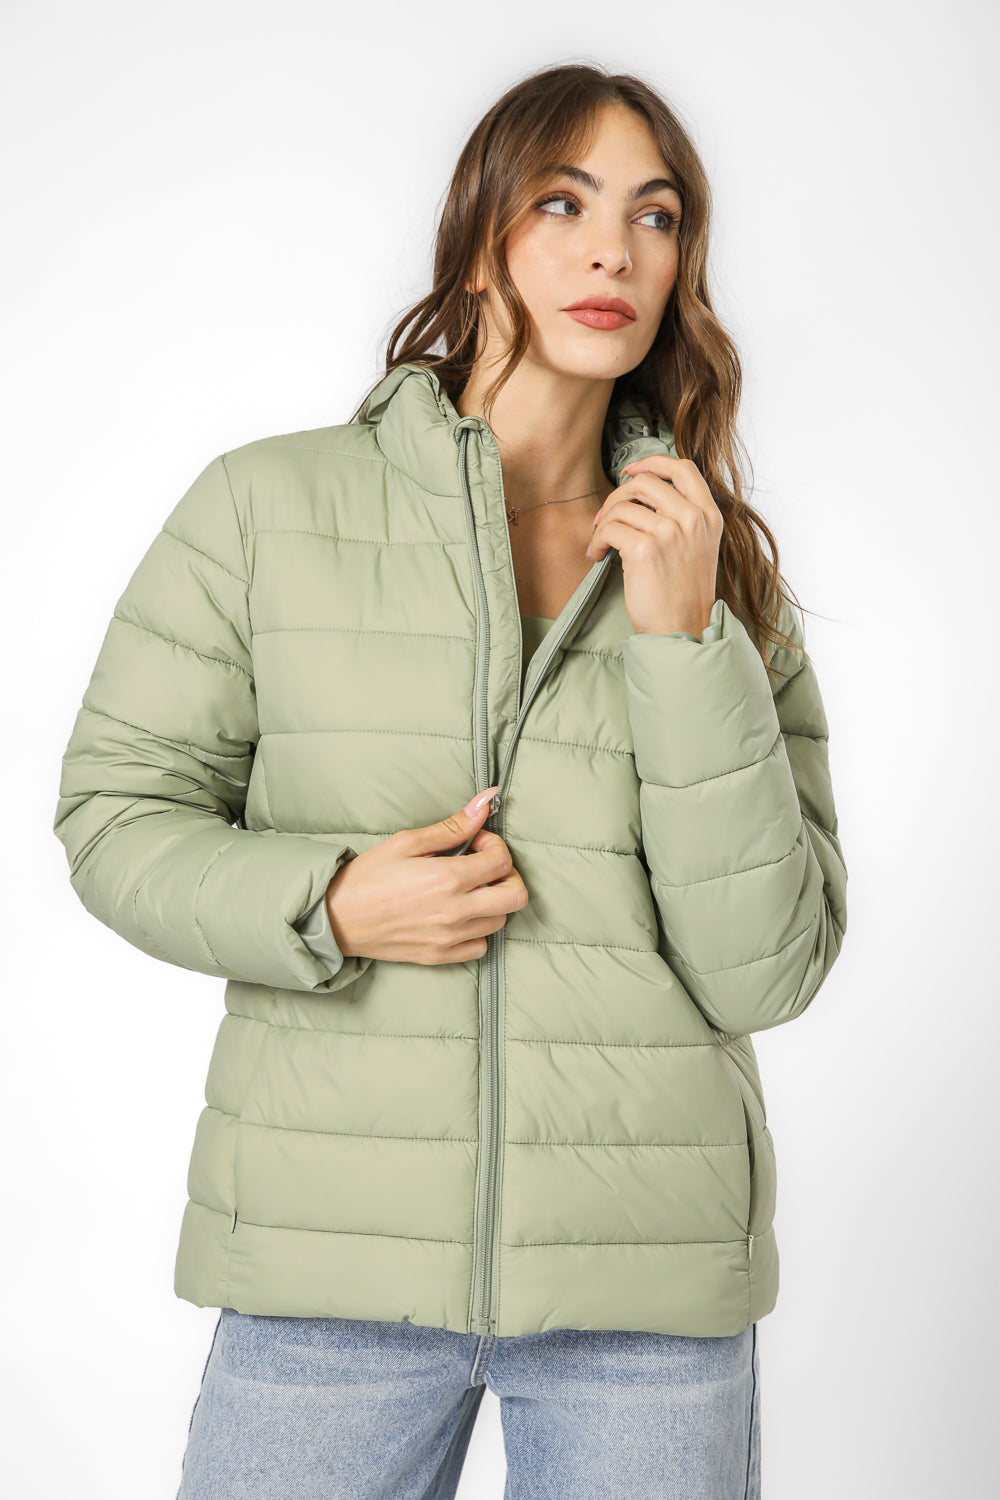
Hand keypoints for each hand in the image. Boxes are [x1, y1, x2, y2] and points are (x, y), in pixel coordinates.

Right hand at [323, 789, 528, 964]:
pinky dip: (478, 930)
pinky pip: (481, 946)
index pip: (502, 861)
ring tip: (467, 889)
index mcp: (447, 879)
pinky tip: (459, 915)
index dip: (494, 845)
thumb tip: (487, 801)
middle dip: (507, 875)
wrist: (337, 918)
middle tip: (483, 867)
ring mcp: (449, 938)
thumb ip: (453, 826)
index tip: (475, 843)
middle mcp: (455, 912)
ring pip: (501, 921)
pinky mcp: (441, 957)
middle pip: (516, 896)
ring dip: (492, 901)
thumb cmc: (368, 876)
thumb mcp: (408, 842)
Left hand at [585, 455, 722, 635]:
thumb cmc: (683, 594)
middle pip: (645, 481)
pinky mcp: (645, 548)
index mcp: (709, 516)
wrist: (681, 629)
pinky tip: (597, 555)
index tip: (631, 471)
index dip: (653, 462)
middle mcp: (693, 519)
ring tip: (600, 542)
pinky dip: (596, 541)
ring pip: (622, 504)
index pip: (684, 468)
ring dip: (603, 521)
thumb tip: (643, 493)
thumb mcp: (699, 548)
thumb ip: (683, 518)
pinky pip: (609, 528)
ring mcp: (670, 532)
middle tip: (606, 517)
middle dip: (618, 495)